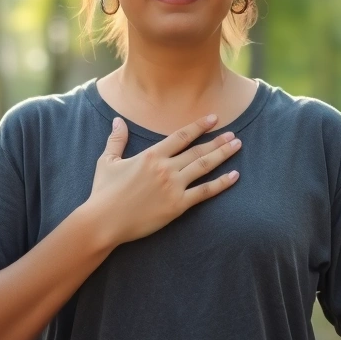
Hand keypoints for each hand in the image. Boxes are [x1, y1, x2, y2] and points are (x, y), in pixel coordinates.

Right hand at [86, 114, 240, 247]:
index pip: (181, 136)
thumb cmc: (103, 192)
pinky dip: (221, 184)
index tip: (214, 118)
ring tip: (237, 146)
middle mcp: (165, 168)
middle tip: (234, 134)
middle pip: (198, 150)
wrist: (103, 221)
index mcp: (151, 155)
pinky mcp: (177, 206)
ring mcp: (173, 187)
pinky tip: (234, 176)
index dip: (199, 126)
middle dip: (217, 140)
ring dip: (222, 155)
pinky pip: (205, 192)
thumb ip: (116, 139)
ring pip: (204, 166)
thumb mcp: (108, 161)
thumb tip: (117, 120)